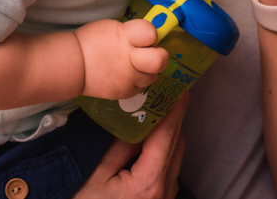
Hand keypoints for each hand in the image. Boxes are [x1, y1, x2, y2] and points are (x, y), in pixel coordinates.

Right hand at [74, 95, 188, 198]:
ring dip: (169, 133)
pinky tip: (150, 140)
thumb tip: (138, 120)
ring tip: (157, 111)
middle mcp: (164, 191)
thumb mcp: (95, 173)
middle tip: (168, 91)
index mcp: (148, 183)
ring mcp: (165, 198)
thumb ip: (120, 146)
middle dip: (174, 116)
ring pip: (175, 156)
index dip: (175, 108)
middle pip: (176, 144)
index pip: (167, 136)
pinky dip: (164, 150)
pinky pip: (169, 168)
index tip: (181, 87)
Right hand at [75, 18, 168, 98]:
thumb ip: (133, 33)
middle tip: (151, 53)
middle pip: (160, 60)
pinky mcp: (124, 93)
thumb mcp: (113, 28)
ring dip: (148, 70)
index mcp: (125, 37)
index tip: (147, 36)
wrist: (72, 65)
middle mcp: (130, 59)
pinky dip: (136, 81)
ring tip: (136, 65)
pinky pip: (140, 87)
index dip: (152, 33)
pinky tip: (126, 75)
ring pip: (153, 76)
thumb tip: (151, 37)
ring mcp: (128, 78)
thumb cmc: (92, 41)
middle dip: (160, 56)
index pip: (151, 32)